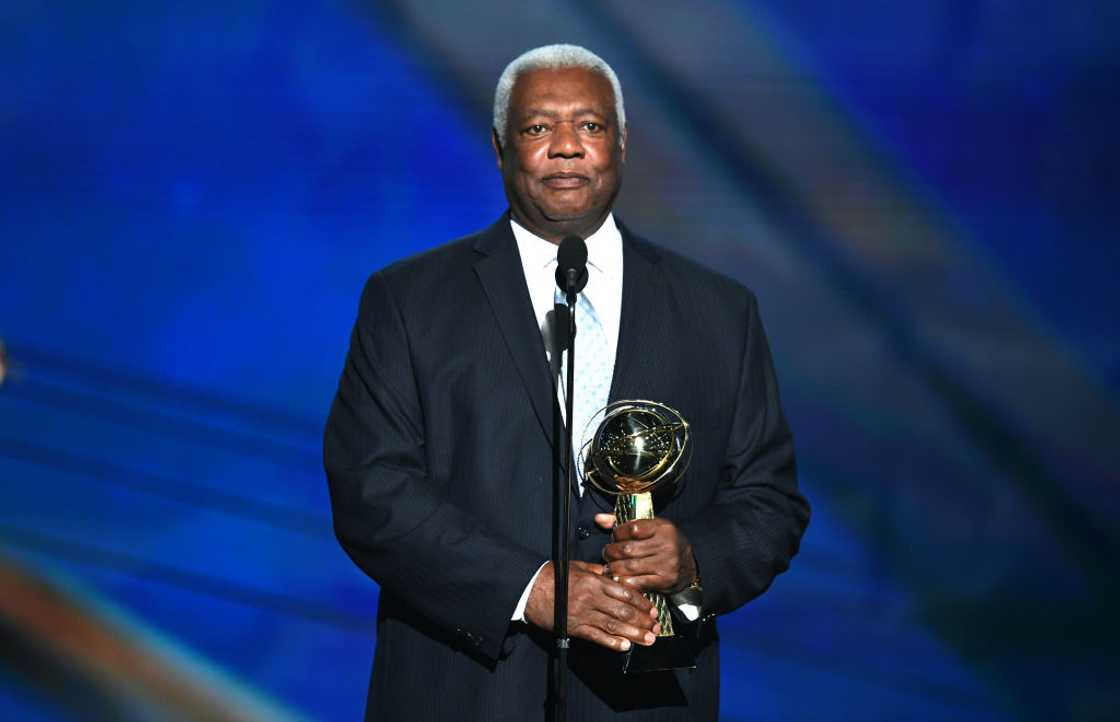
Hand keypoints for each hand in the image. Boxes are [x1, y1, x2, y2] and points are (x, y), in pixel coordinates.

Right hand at [524, 560, 659, 651]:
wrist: (529, 588)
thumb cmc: (551, 576)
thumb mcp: (576, 566)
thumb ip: (595, 571)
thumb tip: (611, 573)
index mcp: (593, 581)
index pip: (624, 592)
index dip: (641, 602)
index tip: (652, 609)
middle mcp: (591, 598)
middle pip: (623, 611)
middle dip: (642, 620)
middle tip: (655, 627)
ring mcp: (583, 614)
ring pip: (613, 625)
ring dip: (633, 633)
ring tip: (647, 639)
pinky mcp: (574, 627)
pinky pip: (596, 636)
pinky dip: (612, 642)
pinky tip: (625, 646)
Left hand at [595, 514, 697, 593]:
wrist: (690, 565)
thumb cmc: (665, 543)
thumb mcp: (651, 528)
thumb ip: (624, 523)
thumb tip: (598, 518)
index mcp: (663, 528)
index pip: (632, 528)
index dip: (618, 533)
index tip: (614, 537)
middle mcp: (666, 545)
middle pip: (628, 549)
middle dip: (611, 552)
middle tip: (606, 553)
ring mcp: (667, 564)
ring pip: (630, 566)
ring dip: (614, 568)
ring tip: (608, 567)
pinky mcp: (665, 581)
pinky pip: (638, 583)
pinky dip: (624, 581)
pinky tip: (618, 579)